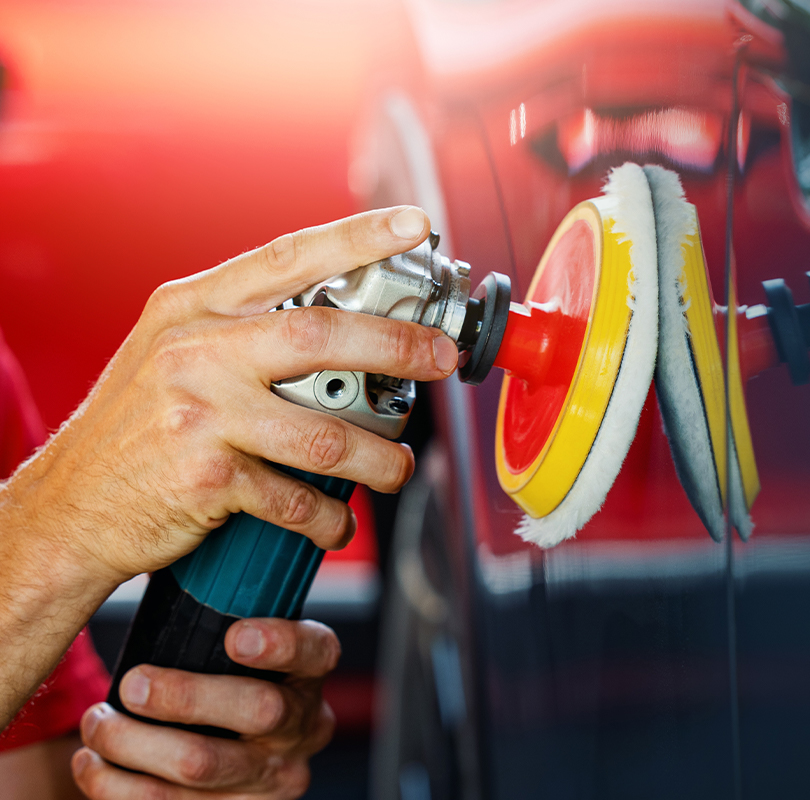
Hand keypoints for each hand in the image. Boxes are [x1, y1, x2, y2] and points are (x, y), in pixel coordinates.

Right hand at [6, 206, 459, 584]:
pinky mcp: (207, 477)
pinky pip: (296, 499)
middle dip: (399, 347)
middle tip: (441, 358)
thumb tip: (347, 322)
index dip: (359, 238)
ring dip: (380, 459)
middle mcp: (196, 352)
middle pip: (323, 337)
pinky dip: (328, 517)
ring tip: (397, 469)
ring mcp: (201, 414)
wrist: (70, 506)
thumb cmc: (137, 427)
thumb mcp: (174, 352)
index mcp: (194, 308)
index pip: (288, 257)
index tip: (413, 225)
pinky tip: (335, 521)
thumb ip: (245, 330)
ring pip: (326, 434)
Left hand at [71, 618, 338, 798]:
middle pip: (259, 710)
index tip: (235, 635)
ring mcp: (270, 777)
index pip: (316, 651)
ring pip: (205, 764)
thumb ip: (229, 614)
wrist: (232, 772)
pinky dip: (118, 785)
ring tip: (98, 721)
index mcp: (309, 675)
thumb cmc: (225, 684)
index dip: (280, 643)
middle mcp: (302, 727)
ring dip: (137, 743)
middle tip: (135, 683)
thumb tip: (178, 542)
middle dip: (188, 695)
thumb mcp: (244, 651)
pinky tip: (93, 761)